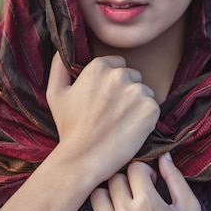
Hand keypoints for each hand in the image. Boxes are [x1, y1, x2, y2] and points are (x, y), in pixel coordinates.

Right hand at [46, 53, 159, 188]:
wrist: (83, 158)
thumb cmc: (69, 128)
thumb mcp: (56, 94)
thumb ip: (59, 67)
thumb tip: (62, 52)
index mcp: (99, 67)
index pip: (118, 64)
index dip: (112, 82)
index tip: (105, 99)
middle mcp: (119, 75)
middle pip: (133, 76)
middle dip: (126, 91)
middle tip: (112, 113)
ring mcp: (137, 91)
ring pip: (145, 91)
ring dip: (137, 104)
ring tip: (121, 123)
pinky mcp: (150, 109)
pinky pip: (153, 107)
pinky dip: (146, 118)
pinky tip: (130, 129)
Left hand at [73, 153, 209, 210]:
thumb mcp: (189, 207)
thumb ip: (175, 177)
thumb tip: (162, 155)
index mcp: (148, 201)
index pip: (133, 167)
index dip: (143, 171)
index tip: (149, 182)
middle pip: (113, 179)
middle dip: (125, 182)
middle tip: (134, 193)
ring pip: (95, 196)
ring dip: (107, 196)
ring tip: (118, 205)